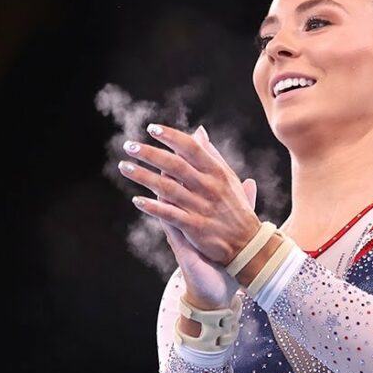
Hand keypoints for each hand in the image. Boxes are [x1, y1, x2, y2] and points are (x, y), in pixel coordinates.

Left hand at [121, 124, 262, 266]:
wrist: (248, 244)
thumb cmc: (235, 208)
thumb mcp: (228, 178)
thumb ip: (211, 155)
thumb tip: (199, 131)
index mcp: (217, 172)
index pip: (191, 148)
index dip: (171, 136)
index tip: (152, 128)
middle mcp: (209, 187)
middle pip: (175, 165)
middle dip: (150, 154)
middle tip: (129, 146)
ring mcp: (201, 207)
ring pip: (167, 189)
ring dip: (143, 177)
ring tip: (124, 166)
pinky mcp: (195, 227)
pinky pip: (170, 215)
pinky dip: (153, 207)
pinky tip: (137, 200)